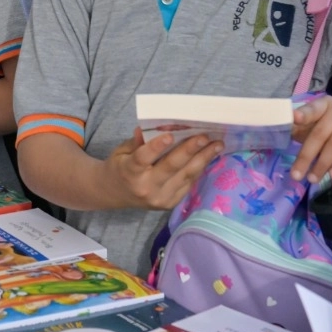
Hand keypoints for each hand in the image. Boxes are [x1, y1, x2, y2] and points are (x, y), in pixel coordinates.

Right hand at [103, 129, 224, 210]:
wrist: (115, 194)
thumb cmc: (120, 167)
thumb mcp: (122, 151)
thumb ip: (138, 141)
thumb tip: (154, 127)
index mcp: (129, 172)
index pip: (143, 158)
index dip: (156, 147)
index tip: (169, 135)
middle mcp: (146, 187)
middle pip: (170, 167)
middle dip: (189, 150)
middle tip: (204, 136)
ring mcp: (160, 198)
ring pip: (185, 176)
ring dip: (203, 159)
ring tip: (217, 145)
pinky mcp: (170, 203)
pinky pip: (188, 183)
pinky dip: (199, 168)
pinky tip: (209, 156)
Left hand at [290, 96, 331, 183]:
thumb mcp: (323, 132)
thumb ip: (304, 130)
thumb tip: (280, 133)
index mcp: (327, 104)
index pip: (313, 108)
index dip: (304, 114)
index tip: (294, 119)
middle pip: (321, 132)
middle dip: (307, 155)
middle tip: (297, 175)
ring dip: (323, 163)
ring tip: (313, 178)